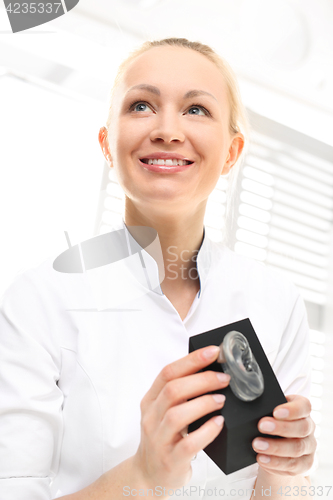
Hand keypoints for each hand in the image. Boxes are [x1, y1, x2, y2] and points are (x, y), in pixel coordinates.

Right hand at [132, 346, 229, 489]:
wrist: (149, 475)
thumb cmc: (164, 438)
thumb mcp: (164, 412)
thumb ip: (180, 393)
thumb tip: (210, 369)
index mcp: (150, 400)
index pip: (167, 373)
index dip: (191, 360)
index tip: (213, 352)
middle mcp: (151, 417)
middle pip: (173, 390)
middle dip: (202, 380)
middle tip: (224, 378)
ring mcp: (159, 439)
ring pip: (177, 415)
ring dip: (203, 403)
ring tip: (222, 400)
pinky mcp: (171, 460)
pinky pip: (188, 443)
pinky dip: (206, 431)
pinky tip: (218, 423)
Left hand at [252, 395, 315, 475]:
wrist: (276, 443)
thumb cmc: (272, 420)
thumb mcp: (270, 410)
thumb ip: (264, 407)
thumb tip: (248, 410)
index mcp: (302, 410)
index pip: (304, 406)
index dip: (292, 409)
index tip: (275, 412)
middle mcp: (309, 427)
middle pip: (302, 428)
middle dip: (281, 428)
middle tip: (261, 426)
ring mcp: (308, 446)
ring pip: (297, 448)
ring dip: (275, 447)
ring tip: (257, 445)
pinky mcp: (304, 464)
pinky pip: (292, 465)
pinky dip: (275, 462)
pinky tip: (262, 458)